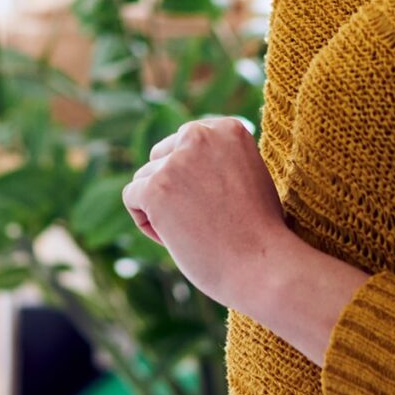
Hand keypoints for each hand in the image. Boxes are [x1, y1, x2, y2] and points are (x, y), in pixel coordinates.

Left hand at [121, 118, 300, 312]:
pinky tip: (174, 238)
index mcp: (227, 129)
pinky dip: (146, 221)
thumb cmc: (259, 232)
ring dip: (159, 207)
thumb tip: (184, 157)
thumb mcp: (247, 176)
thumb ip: (219, 159)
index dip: (196, 177)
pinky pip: (131, 197)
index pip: (187, 143)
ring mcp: (176, 162)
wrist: (262, 265)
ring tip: (192, 232)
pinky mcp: (156, 189)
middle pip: (162, 156)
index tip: (218, 202)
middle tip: (202, 220)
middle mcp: (200, 135)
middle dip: (172, 187)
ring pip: (144, 179)